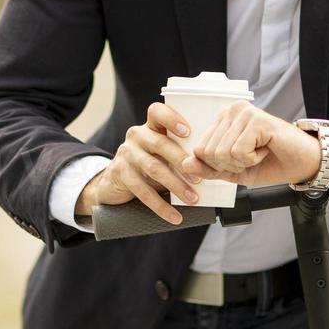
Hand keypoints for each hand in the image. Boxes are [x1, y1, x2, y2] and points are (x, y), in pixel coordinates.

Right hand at [74, 102, 201, 224]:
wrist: (114, 183)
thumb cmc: (149, 165)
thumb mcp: (162, 154)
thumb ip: (181, 153)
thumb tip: (215, 166)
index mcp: (150, 126)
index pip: (158, 112)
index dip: (171, 119)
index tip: (188, 132)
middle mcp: (137, 135)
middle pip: (160, 144)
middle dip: (182, 161)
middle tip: (199, 177)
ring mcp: (126, 153)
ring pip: (154, 168)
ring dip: (176, 185)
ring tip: (193, 199)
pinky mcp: (120, 173)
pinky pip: (143, 191)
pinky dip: (161, 206)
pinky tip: (175, 216)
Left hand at [179, 103, 328, 185]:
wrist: (304, 163)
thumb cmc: (271, 163)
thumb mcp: (234, 171)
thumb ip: (209, 169)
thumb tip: (185, 165)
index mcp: (223, 119)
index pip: (199, 149)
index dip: (219, 165)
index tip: (241, 160)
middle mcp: (231, 110)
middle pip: (208, 152)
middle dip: (230, 165)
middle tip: (252, 157)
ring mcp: (244, 112)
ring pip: (222, 152)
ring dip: (243, 162)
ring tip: (259, 151)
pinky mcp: (257, 120)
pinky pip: (238, 151)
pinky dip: (253, 158)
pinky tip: (266, 148)